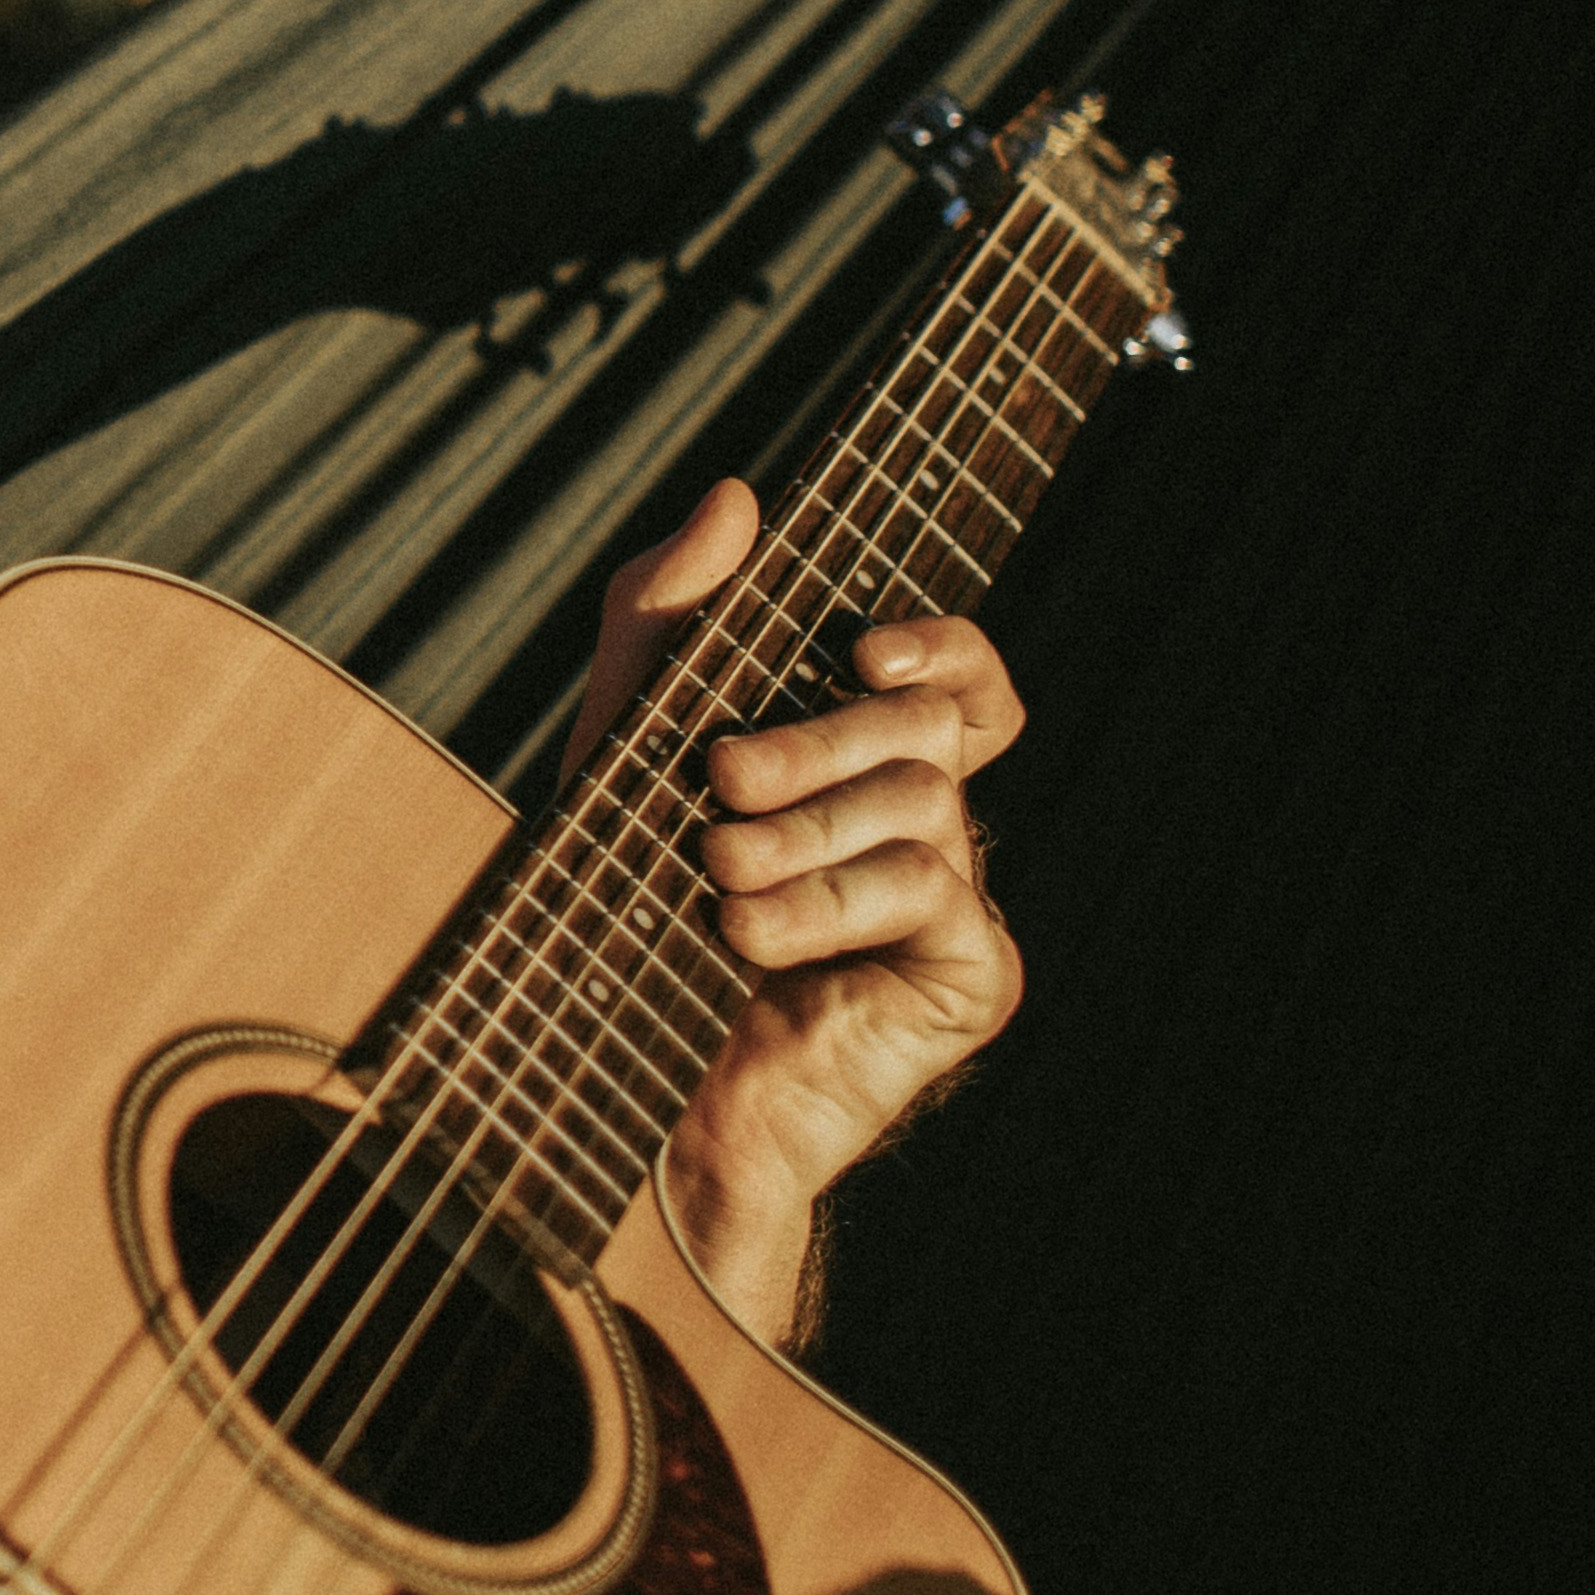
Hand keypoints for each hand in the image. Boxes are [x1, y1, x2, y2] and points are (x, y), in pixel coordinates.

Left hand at [569, 479, 1026, 1342]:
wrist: (628, 1097)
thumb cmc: (627, 916)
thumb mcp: (622, 748)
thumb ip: (666, 620)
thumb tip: (738, 497)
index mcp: (864, 760)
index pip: (961, 673)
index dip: (942, 642)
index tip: (860, 644)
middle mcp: (927, 822)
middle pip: (930, 723)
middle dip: (818, 739)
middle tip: (718, 782)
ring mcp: (959, 900)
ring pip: (926, 801)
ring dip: (798, 836)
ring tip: (714, 882)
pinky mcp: (971, 976)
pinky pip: (934, 891)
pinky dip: (827, 907)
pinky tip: (749, 939)